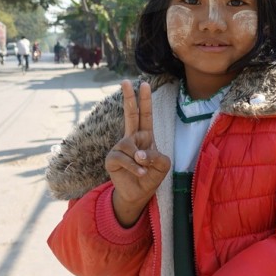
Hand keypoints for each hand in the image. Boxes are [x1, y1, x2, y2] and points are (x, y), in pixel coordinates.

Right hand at [105, 80, 170, 226]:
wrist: (138, 194)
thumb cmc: (151, 176)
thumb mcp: (163, 165)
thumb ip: (157, 156)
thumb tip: (140, 154)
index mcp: (146, 136)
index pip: (146, 115)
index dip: (145, 100)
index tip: (144, 84)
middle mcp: (132, 138)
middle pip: (130, 114)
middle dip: (129, 98)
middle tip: (125, 81)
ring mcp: (120, 148)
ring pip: (130, 146)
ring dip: (140, 160)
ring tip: (144, 170)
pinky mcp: (112, 159)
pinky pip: (124, 159)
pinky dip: (135, 167)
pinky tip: (140, 173)